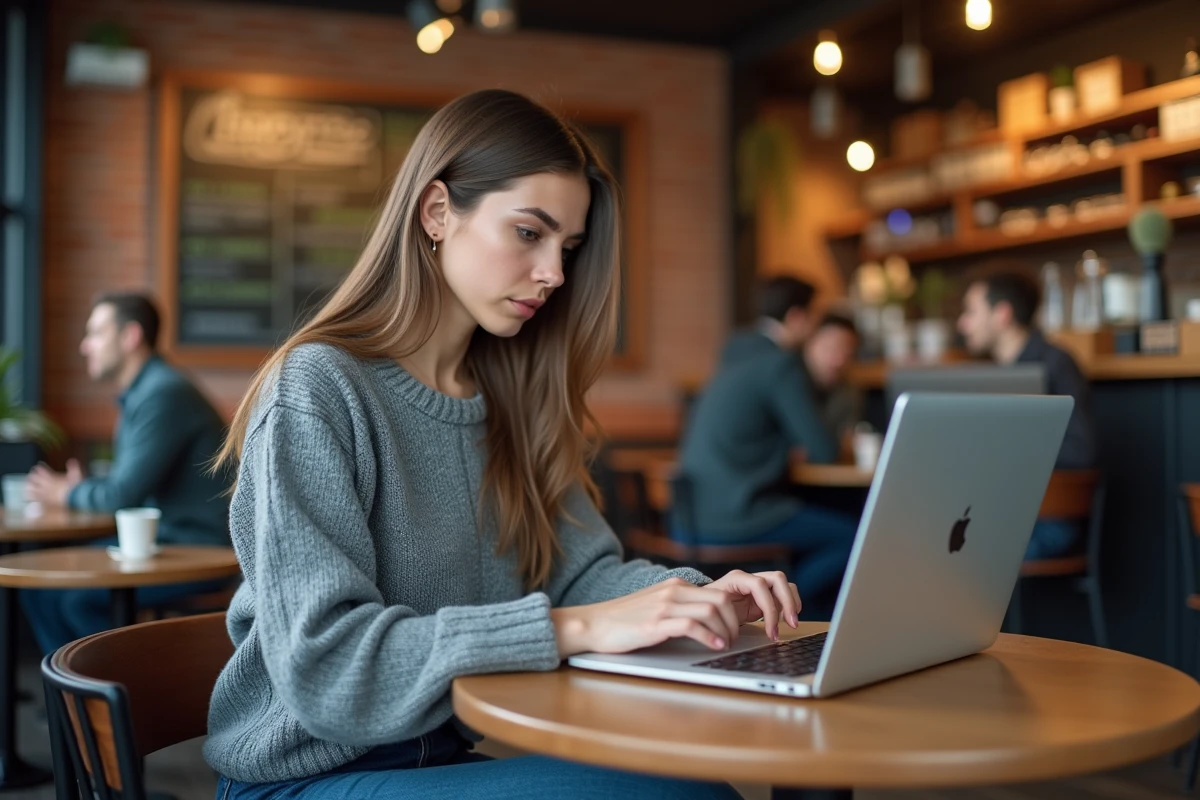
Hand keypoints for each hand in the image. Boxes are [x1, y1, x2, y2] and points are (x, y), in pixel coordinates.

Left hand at [25, 459, 82, 507]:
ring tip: (30, 486)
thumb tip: (72, 460)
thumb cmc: (75, 487)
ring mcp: (42, 493)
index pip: (41, 470)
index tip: (40, 466)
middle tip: (33, 475)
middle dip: (32, 476)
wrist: (73, 501)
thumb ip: (73, 468)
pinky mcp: (43, 502)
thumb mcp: (77, 475)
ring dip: (29, 486)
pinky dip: (33, 498)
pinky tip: (33, 498)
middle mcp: (44, 485)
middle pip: (32, 478)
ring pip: (30, 489)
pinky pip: (35, 499)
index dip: (40, 467)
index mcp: (50, 477)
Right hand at [551, 578, 742, 656]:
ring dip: (725, 631)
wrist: (593, 623)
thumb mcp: (656, 604)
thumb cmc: (623, 620)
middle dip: (735, 621)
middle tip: (735, 639)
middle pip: (721, 599)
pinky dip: (708, 637)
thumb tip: (706, 620)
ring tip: (726, 645)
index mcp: (676, 586)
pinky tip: (713, 647)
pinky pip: (691, 626)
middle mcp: (673, 592)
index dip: (734, 612)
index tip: (737, 629)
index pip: (719, 592)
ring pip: (711, 610)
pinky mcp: (655, 624)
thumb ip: (679, 606)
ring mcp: (664, 606)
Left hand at [704, 570, 799, 641]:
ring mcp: (760, 584)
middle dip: (787, 602)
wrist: (709, 608)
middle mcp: (750, 578)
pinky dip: (789, 606)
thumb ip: (725, 616)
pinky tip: (785, 620)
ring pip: (785, 584)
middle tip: (792, 624)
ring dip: (791, 603)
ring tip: (790, 623)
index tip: (771, 630)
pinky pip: (784, 594)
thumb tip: (733, 632)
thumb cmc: (710, 610)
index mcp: (736, 578)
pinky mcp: (766, 594)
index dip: (769, 608)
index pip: (760, 585)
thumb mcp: (715, 613)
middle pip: (778, 579)